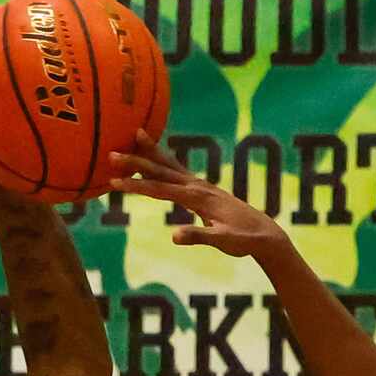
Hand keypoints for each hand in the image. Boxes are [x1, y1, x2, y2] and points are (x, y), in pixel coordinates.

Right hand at [108, 136, 290, 259]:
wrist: (264, 234)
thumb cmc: (244, 240)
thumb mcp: (223, 242)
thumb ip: (200, 238)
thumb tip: (174, 236)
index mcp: (198, 198)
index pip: (161, 189)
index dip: (136, 186)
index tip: (114, 182)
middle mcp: (198, 186)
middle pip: (161, 170)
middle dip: (136, 162)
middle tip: (111, 153)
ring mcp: (201, 186)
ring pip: (170, 164)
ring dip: (150, 151)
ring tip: (134, 132)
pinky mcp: (202, 189)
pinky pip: (178, 170)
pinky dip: (164, 159)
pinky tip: (157, 154)